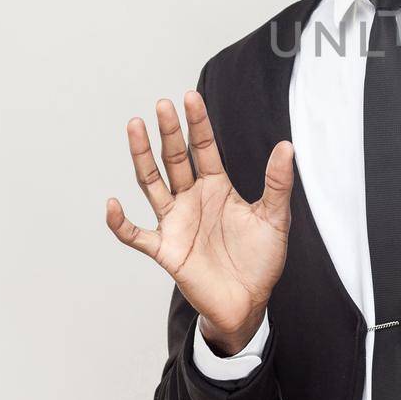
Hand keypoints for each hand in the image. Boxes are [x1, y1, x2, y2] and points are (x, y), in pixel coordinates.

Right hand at [106, 91, 293, 352]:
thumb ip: (277, 183)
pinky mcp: (166, 250)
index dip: (198, 124)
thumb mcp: (275, 219)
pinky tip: (113, 205)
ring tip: (134, 127)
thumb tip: (287, 146)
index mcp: (217, 188)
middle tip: (162, 105)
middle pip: (175, 159)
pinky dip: (121, 223)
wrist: (248, 303)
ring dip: (142, 157)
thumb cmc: (261, 261)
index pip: (204, 148)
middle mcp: (192, 199)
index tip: (191, 96)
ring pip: (152, 184)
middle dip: (169, 132)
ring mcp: (176, 222)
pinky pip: (136, 235)